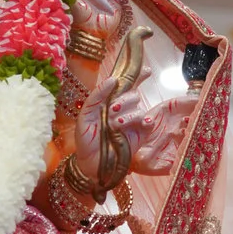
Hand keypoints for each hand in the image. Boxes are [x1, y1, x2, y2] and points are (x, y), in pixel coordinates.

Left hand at [74, 66, 194, 184]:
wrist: (90, 163)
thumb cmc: (85, 139)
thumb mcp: (85, 115)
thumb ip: (97, 96)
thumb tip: (113, 79)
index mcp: (110, 102)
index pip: (126, 85)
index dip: (137, 75)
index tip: (146, 70)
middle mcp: (124, 109)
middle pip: (133, 94)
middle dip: (123, 100)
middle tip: (112, 110)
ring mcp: (133, 122)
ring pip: (139, 108)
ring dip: (127, 115)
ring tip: (115, 125)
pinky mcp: (140, 134)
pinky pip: (147, 122)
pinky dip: (144, 120)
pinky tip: (142, 123)